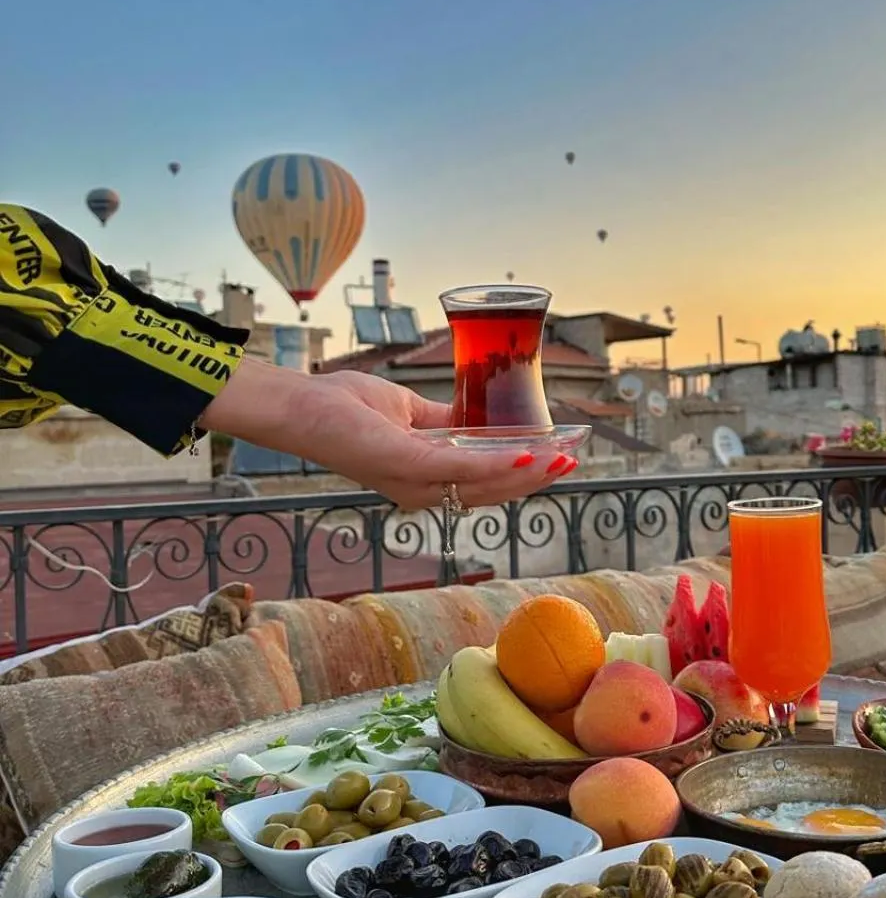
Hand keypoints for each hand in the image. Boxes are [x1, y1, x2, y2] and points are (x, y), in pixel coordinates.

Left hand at [201, 359, 576, 509]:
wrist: (300, 406)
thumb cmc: (342, 407)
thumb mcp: (405, 413)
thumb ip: (440, 422)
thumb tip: (473, 418)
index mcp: (422, 479)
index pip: (482, 482)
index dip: (523, 473)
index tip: (558, 458)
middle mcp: (421, 490)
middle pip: (492, 491)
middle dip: (537, 477)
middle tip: (574, 459)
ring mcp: (414, 482)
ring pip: (486, 484)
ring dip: (529, 473)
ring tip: (564, 459)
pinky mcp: (406, 464)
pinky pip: (463, 468)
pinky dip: (499, 464)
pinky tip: (528, 456)